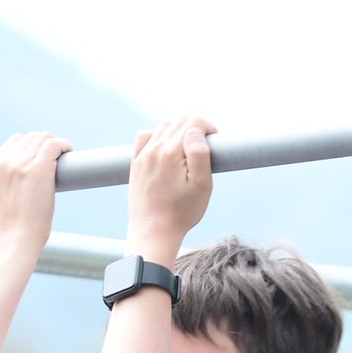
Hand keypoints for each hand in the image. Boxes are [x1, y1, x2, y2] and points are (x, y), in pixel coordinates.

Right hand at [0, 131, 71, 248]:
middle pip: (30, 137)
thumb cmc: (4, 222)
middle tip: (53, 159)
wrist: (15, 237)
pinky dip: (64, 145)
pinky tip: (69, 151)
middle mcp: (5, 160)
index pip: (15, 141)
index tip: (40, 158)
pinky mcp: (40, 168)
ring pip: (42, 138)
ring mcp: (22, 163)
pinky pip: (54, 144)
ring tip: (62, 156)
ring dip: (54, 145)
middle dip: (43, 146)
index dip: (30, 148)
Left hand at [127, 115, 216, 260]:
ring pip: (163, 126)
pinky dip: (158, 134)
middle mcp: (155, 149)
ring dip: (179, 130)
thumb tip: (196, 131)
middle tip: (205, 146)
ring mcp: (143, 155)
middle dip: (196, 127)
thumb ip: (200, 154)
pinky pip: (145, 136)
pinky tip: (166, 146)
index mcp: (172, 152)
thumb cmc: (181, 212)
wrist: (153, 231)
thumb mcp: (201, 186)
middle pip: (179, 121)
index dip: (209, 128)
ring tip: (188, 147)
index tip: (215, 142)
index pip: (194, 122)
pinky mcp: (135, 163)